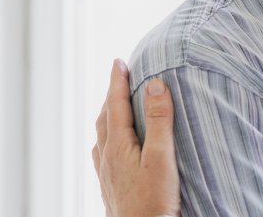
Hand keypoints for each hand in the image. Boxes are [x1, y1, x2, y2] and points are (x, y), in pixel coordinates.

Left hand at [92, 59, 180, 216]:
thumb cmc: (153, 203)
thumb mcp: (161, 157)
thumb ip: (158, 120)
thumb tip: (155, 84)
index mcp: (118, 146)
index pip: (116, 104)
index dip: (118, 81)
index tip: (118, 61)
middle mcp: (106, 157)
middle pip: (105, 118)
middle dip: (112, 95)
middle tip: (119, 77)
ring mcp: (106, 174)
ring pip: (101, 136)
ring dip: (108, 116)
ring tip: (115, 107)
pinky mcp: (111, 188)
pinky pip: (103, 153)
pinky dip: (108, 138)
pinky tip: (113, 148)